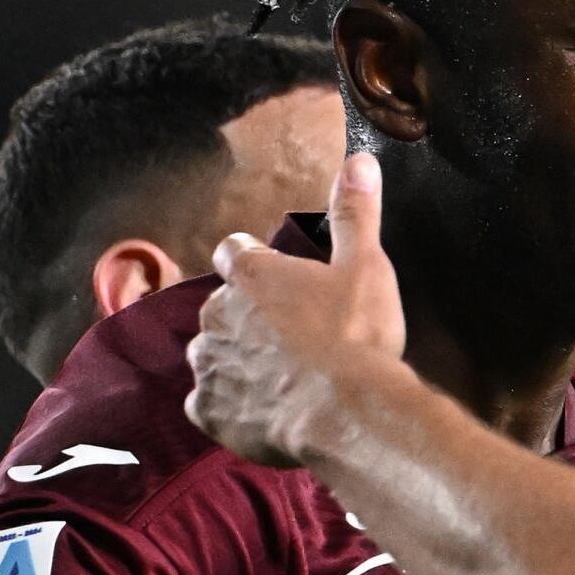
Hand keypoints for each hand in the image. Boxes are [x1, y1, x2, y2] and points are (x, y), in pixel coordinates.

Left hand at [187, 151, 410, 467]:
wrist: (349, 415)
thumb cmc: (357, 337)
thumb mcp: (367, 267)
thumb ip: (355, 213)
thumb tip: (360, 159)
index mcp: (252, 275)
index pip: (234, 252)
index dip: (255, 263)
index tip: (278, 278)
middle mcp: (218, 314)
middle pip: (223, 307)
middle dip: (249, 318)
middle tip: (293, 339)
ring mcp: (209, 365)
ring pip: (212, 355)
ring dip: (236, 362)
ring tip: (278, 380)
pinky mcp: (209, 411)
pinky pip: (206, 404)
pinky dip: (226, 407)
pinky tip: (258, 413)